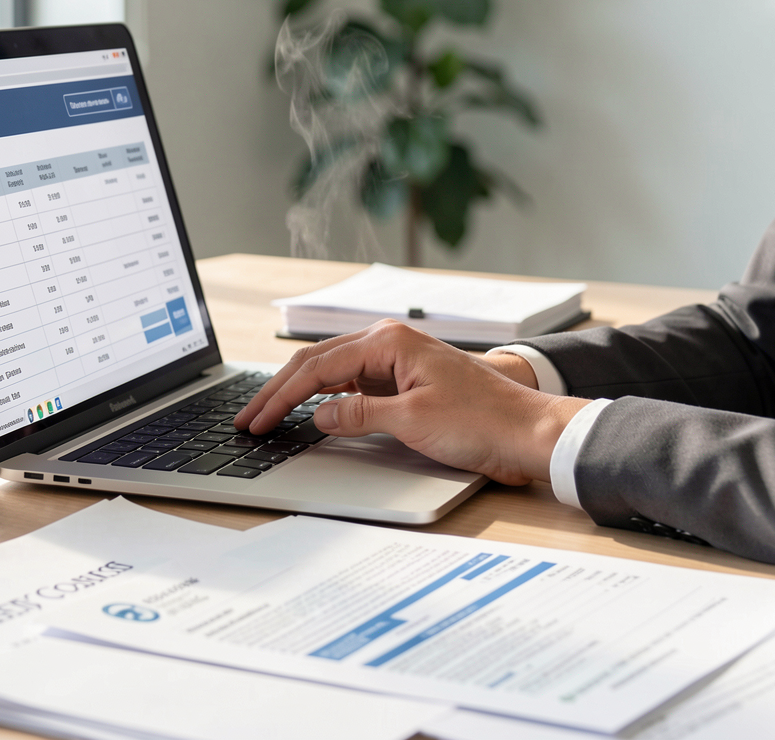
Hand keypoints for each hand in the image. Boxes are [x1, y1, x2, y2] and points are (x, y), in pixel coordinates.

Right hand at [233, 320, 586, 484]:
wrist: (527, 433)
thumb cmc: (482, 421)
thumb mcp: (412, 421)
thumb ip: (359, 415)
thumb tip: (319, 415)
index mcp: (389, 341)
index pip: (316, 366)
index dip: (279, 396)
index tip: (255, 420)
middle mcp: (390, 344)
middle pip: (317, 364)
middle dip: (279, 393)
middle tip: (248, 420)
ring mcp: (398, 363)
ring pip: (333, 373)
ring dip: (300, 395)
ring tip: (269, 417)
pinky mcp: (406, 383)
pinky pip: (355, 387)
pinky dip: (328, 400)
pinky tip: (311, 416)